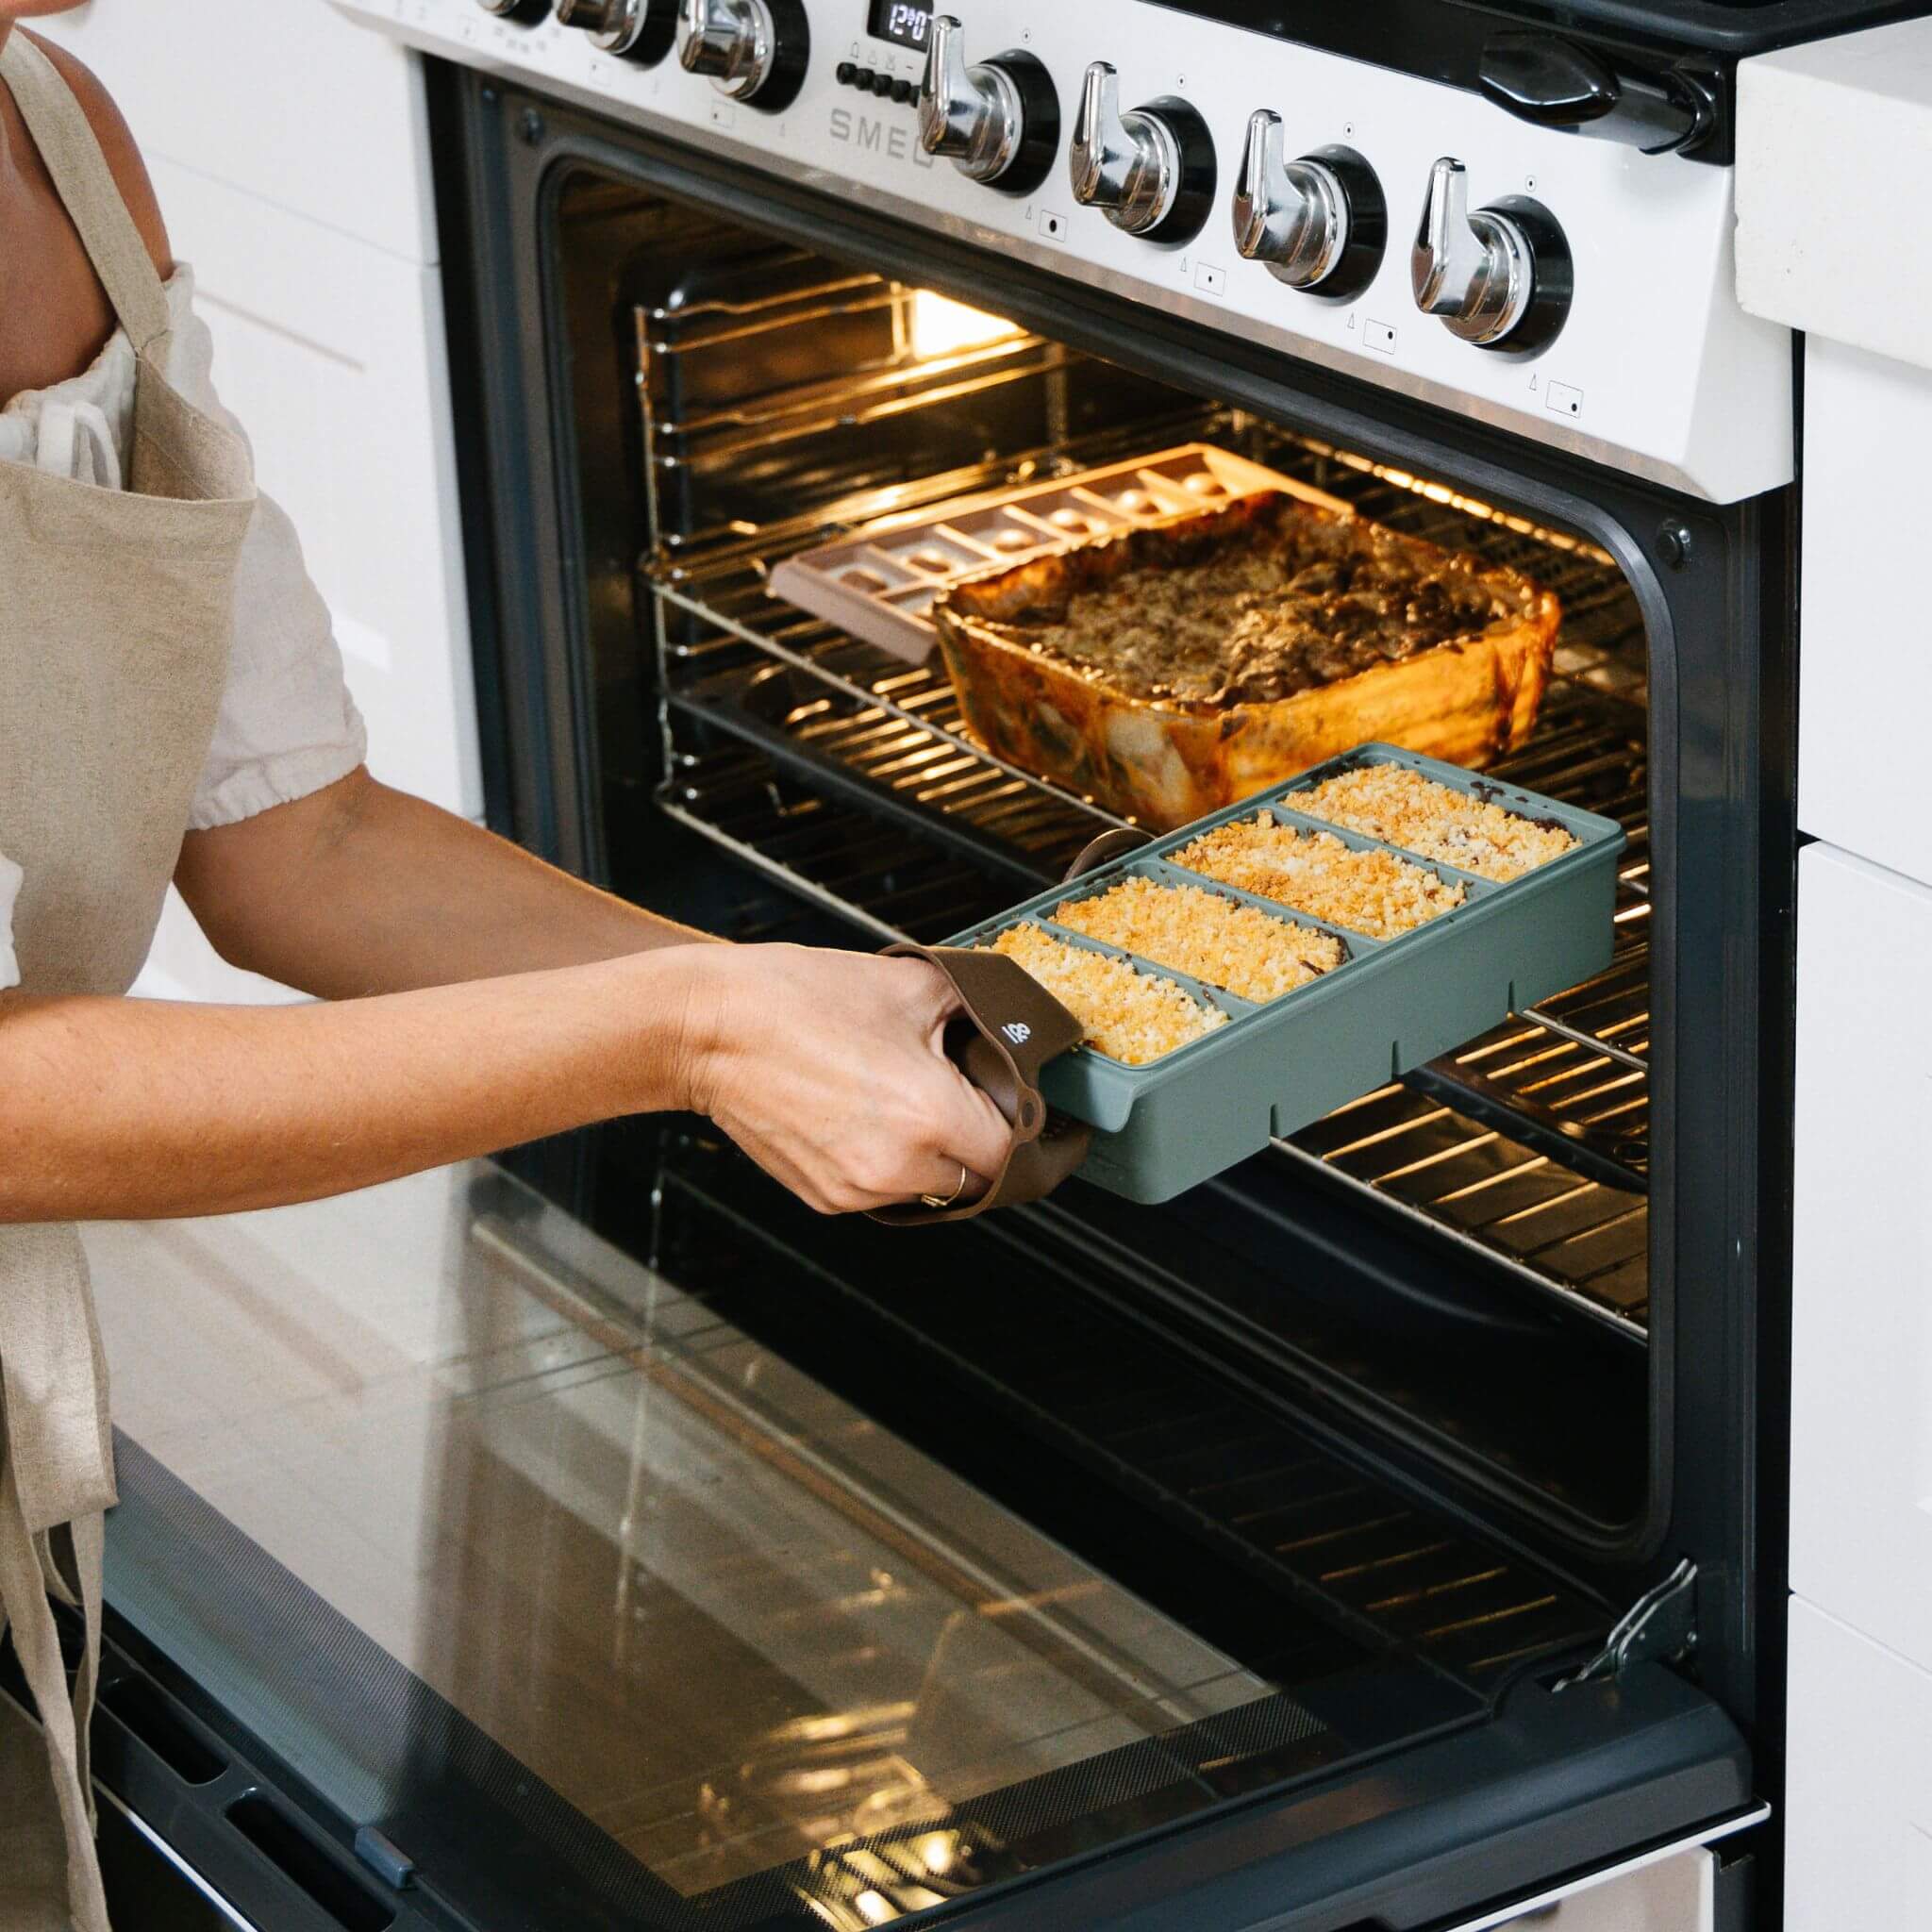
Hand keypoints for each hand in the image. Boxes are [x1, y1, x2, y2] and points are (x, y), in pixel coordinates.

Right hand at [676, 944, 1012, 1213]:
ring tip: (910, 1100)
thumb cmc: (796, 1000)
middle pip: (976, 1181)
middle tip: (970, 1098)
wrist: (707, 1028)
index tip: (1026, 1111)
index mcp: (930, 1116)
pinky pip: (883, 1192)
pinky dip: (893, 1163)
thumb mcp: (909, 985)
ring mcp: (855, 1190)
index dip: (1024, 1128)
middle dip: (981, 1143)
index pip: (1012, 1152)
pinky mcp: (823, 1197)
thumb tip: (1007, 1020)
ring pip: (930, 1191)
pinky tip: (873, 1115)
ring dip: (936, 1157)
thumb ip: (975, 1007)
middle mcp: (897, 1167)